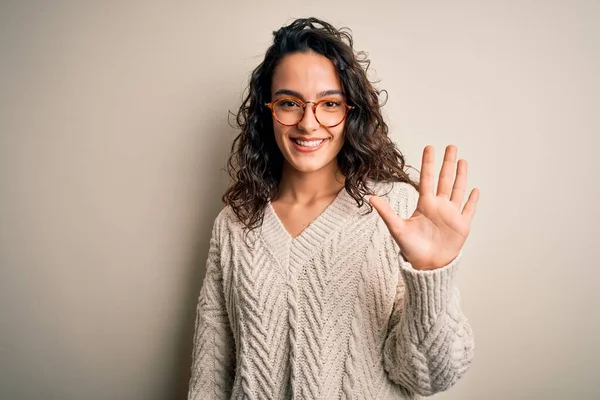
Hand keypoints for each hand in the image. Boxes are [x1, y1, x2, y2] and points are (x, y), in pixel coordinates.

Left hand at [369, 145, 479, 270]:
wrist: (427, 266)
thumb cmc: (411, 248)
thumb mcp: (397, 228)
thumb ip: (386, 212)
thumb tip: (371, 197)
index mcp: (425, 204)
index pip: (427, 178)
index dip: (429, 163)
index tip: (430, 147)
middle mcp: (439, 206)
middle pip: (445, 179)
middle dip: (448, 163)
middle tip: (451, 146)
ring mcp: (451, 214)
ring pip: (457, 190)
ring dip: (461, 175)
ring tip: (462, 160)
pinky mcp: (462, 225)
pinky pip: (469, 209)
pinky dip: (472, 200)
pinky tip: (475, 189)